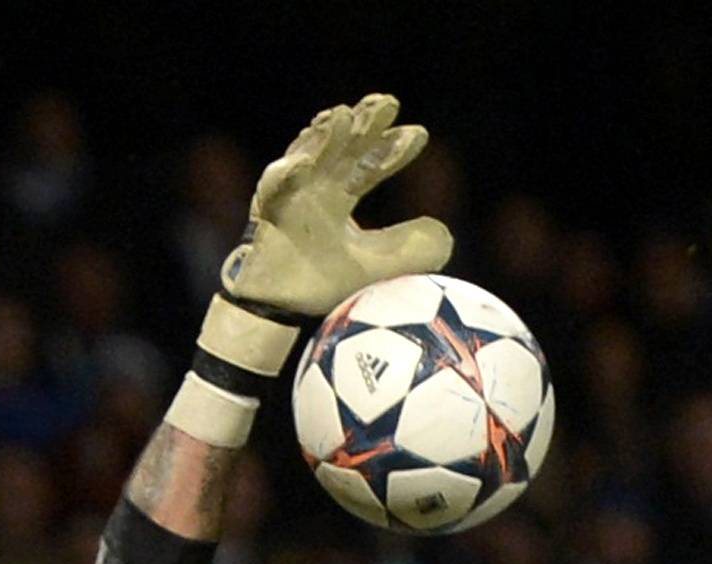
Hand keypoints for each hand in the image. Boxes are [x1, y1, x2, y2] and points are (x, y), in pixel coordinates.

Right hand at [221, 94, 452, 317]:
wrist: (282, 312)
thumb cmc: (322, 286)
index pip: (369, 166)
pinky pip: (274, 189)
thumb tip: (445, 233)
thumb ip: (412, 250)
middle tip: (387, 102)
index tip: (419, 134)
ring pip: (308, 158)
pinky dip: (286, 175)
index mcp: (338, 198)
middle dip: (363, 125)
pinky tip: (303, 163)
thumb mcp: (379, 267)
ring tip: (345, 115)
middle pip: (341, 150)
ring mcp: (289, 196)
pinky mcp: (266, 213)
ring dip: (325, 138)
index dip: (392, 150)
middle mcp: (314, 190)